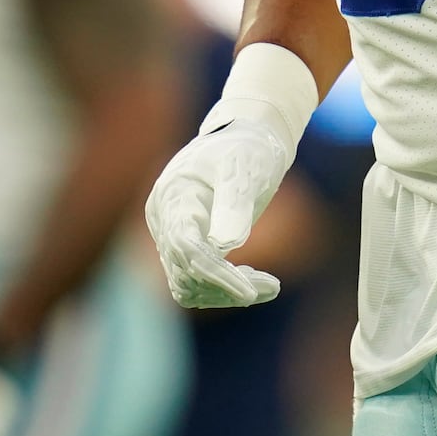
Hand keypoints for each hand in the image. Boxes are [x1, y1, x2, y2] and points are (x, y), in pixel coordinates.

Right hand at [144, 114, 296, 308]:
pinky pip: (196, 283)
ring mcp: (171, 235)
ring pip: (188, 285)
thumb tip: (225, 244)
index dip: (215, 273)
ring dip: (226, 293)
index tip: (250, 294)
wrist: (247, 141)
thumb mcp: (245, 167)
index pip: (186, 245)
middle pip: (185, 270)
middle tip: (272, 285)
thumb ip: (235, 202)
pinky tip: (256, 281)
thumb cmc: (247, 148)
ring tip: (269, 285)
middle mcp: (164, 219)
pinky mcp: (185, 248)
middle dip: (227, 285)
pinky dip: (223, 290)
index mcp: (174, 195)